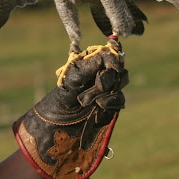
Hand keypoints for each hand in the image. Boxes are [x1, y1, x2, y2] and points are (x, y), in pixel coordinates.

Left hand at [13, 47, 127, 178]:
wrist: (58, 124)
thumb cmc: (62, 97)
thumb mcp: (74, 78)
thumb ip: (91, 65)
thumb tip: (109, 55)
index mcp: (90, 64)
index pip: (109, 56)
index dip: (113, 61)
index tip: (110, 69)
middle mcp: (99, 74)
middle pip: (118, 70)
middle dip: (107, 80)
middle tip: (97, 87)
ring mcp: (106, 90)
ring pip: (120, 85)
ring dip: (106, 94)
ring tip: (89, 102)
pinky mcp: (110, 105)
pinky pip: (119, 101)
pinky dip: (110, 104)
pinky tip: (97, 109)